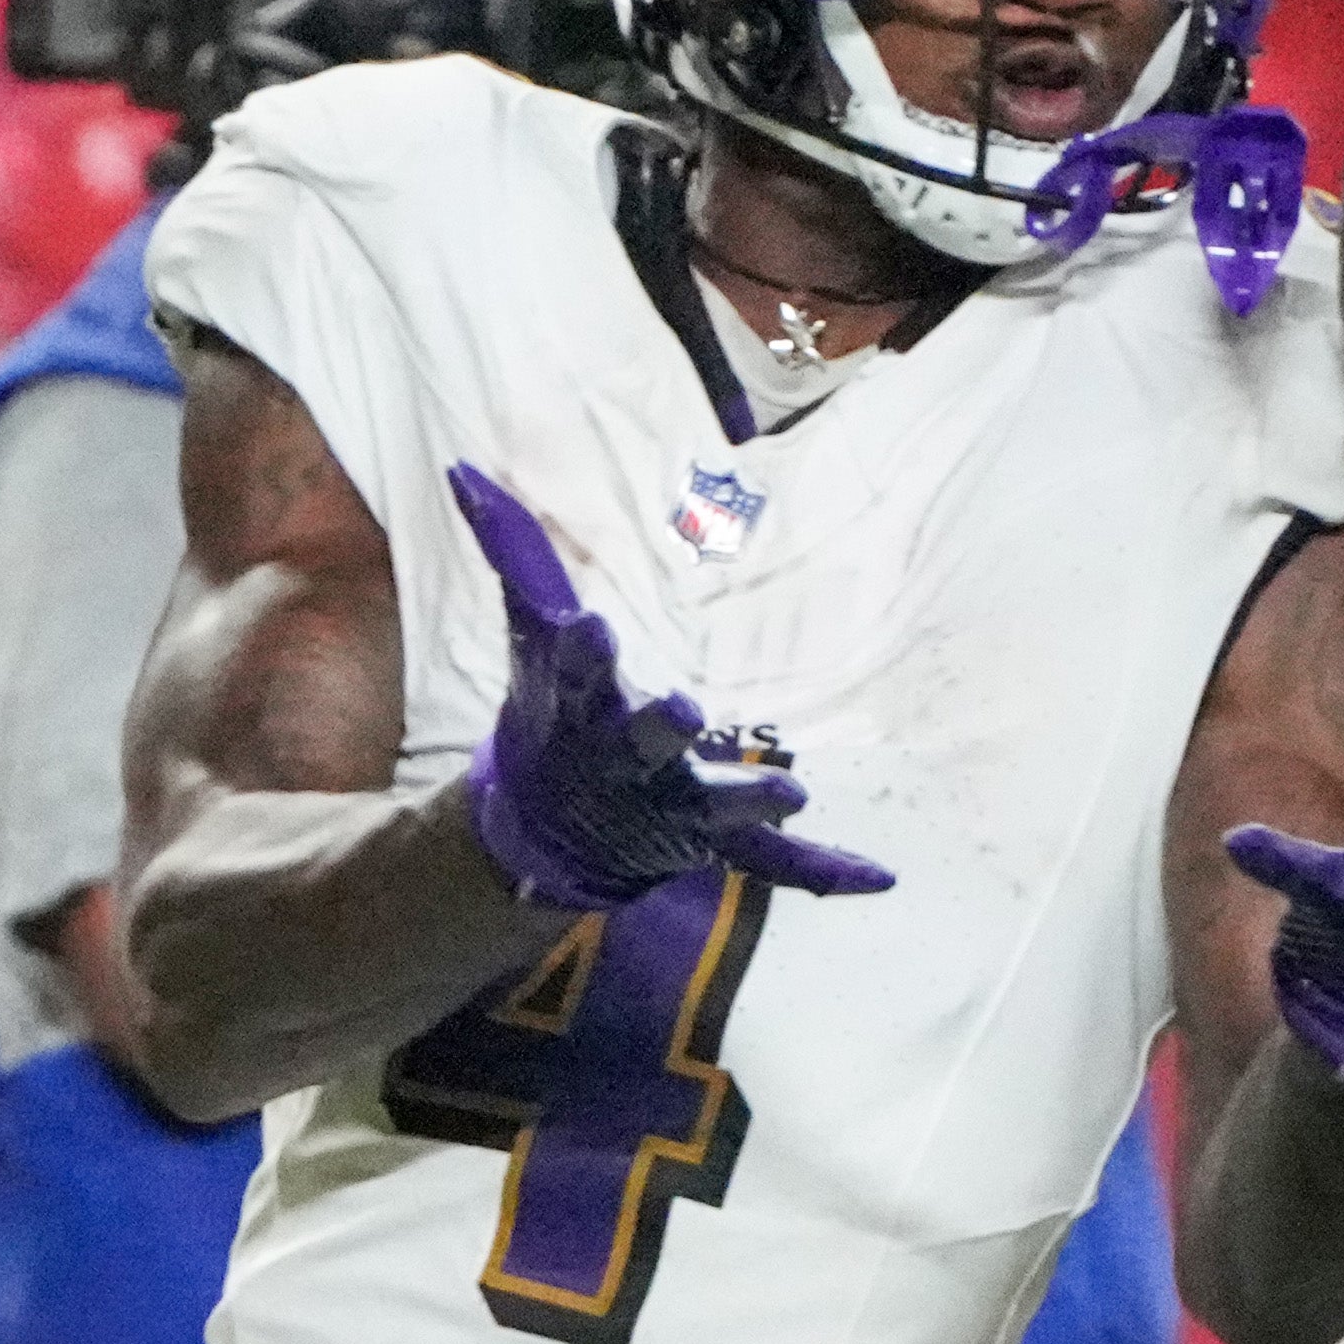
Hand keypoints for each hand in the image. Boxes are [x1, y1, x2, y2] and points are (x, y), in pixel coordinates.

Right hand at [447, 463, 894, 909]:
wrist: (550, 825)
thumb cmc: (552, 711)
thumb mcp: (528, 635)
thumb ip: (514, 555)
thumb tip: (463, 467)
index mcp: (578, 710)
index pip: (571, 674)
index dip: (579, 654)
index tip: (588, 624)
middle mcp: (625, 763)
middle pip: (641, 745)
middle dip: (659, 729)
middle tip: (682, 706)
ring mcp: (673, 809)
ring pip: (715, 809)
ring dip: (749, 802)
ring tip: (791, 795)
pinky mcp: (719, 841)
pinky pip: (776, 863)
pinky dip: (825, 869)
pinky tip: (880, 877)